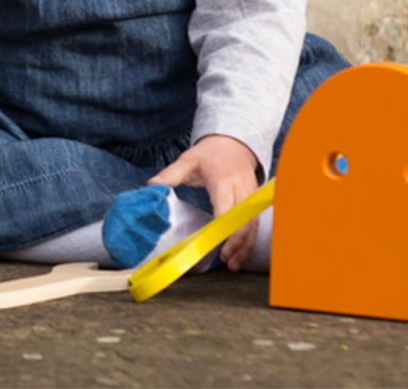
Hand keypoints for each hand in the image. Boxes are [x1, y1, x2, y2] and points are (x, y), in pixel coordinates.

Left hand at [147, 134, 259, 271]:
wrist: (233, 142)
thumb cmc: (210, 153)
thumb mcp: (188, 160)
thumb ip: (171, 174)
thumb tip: (152, 185)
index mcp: (223, 179)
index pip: (226, 205)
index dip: (223, 225)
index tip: (215, 242)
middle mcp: (241, 188)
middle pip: (244, 218)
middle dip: (237, 241)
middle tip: (226, 259)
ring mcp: (251, 194)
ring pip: (253, 223)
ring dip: (246, 245)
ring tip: (234, 264)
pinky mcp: (254, 201)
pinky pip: (255, 223)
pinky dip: (250, 240)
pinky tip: (241, 254)